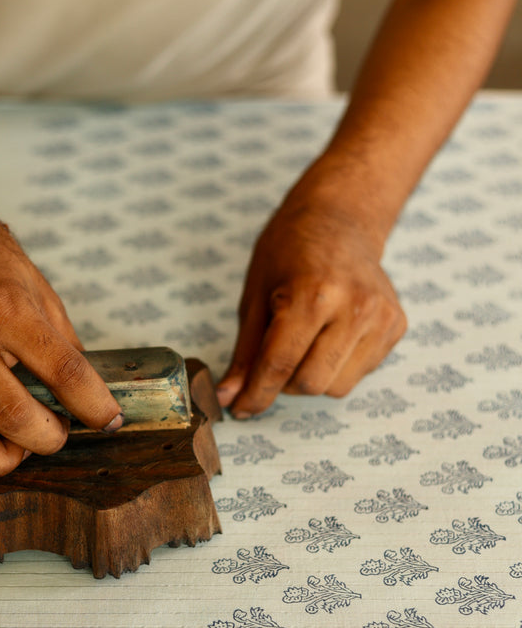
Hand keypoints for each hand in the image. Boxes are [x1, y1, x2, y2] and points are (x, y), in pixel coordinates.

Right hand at [0, 209, 122, 514]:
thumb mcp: (41, 293)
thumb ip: (64, 349)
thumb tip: (91, 400)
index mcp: (5, 311)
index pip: (63, 372)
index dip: (95, 406)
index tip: (110, 421)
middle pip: (10, 416)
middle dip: (47, 438)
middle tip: (59, 433)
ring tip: (16, 451)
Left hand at [217, 182, 406, 415]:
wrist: (340, 219)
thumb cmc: (290, 250)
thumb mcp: (255, 295)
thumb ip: (245, 352)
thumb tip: (230, 397)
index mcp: (312, 294)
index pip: (280, 364)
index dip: (256, 394)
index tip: (241, 409)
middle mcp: (354, 306)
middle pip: (310, 383)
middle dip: (283, 384)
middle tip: (274, 358)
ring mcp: (381, 317)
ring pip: (336, 387)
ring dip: (311, 378)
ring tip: (304, 342)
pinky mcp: (397, 326)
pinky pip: (359, 374)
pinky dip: (337, 367)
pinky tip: (331, 335)